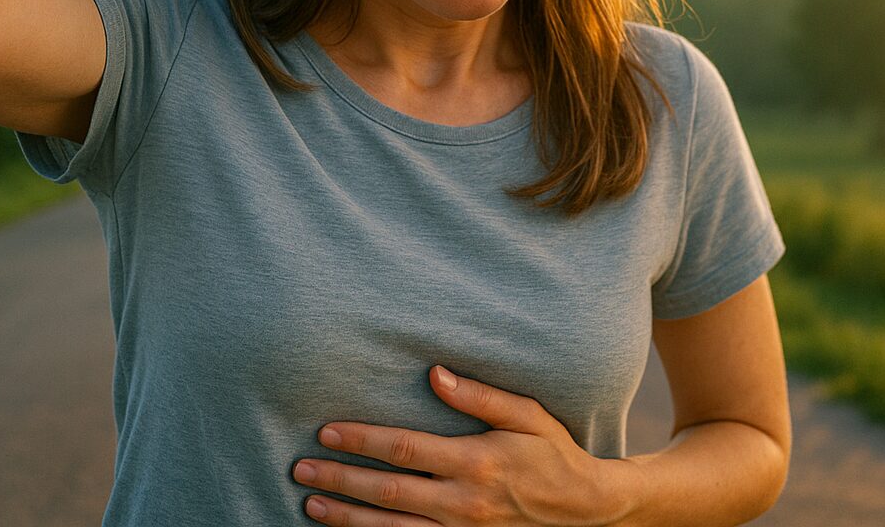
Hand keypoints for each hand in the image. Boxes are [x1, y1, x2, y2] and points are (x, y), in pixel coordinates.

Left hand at [291, 365, 636, 525]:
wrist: (584, 512)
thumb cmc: (554, 455)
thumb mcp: (528, 416)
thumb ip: (481, 396)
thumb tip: (435, 373)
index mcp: (476, 462)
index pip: (404, 449)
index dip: (362, 440)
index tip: (328, 431)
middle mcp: (462, 501)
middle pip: (388, 491)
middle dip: (341, 479)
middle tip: (301, 468)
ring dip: (347, 516)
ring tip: (311, 502)